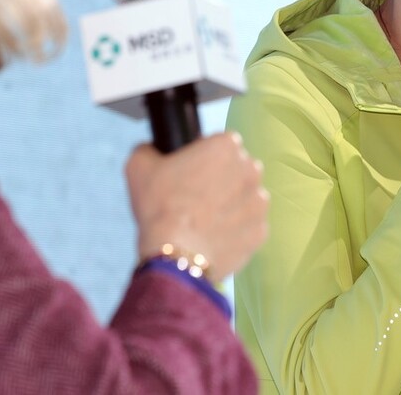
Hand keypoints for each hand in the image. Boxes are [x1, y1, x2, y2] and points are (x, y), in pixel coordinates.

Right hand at [125, 131, 268, 281]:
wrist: (175, 256)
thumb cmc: (160, 208)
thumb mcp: (139, 166)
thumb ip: (149, 148)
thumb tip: (152, 149)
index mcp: (226, 146)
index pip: (220, 143)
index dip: (203, 157)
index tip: (190, 172)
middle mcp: (250, 169)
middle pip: (237, 169)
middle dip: (221, 179)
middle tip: (195, 197)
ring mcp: (259, 202)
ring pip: (246, 197)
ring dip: (231, 204)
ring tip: (204, 220)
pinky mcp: (261, 231)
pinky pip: (248, 226)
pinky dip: (235, 230)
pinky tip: (213, 236)